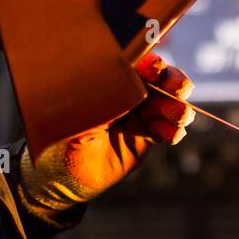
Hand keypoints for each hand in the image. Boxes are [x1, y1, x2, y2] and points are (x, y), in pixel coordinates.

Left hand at [18, 54, 193, 214]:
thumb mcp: (77, 116)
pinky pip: (171, 130)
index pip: (137, 62)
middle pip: (163, 79)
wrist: (63, 176)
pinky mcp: (148, 137)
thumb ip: (101, 99)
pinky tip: (165, 135)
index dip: (151, 62)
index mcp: (110, 78)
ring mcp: (140, 114)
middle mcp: (128, 92)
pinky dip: (174, 130)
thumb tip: (124, 80)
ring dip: (178, 108)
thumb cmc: (60, 139)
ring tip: (174, 116)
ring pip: (172, 103)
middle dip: (175, 82)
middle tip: (175, 90)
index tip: (152, 68)